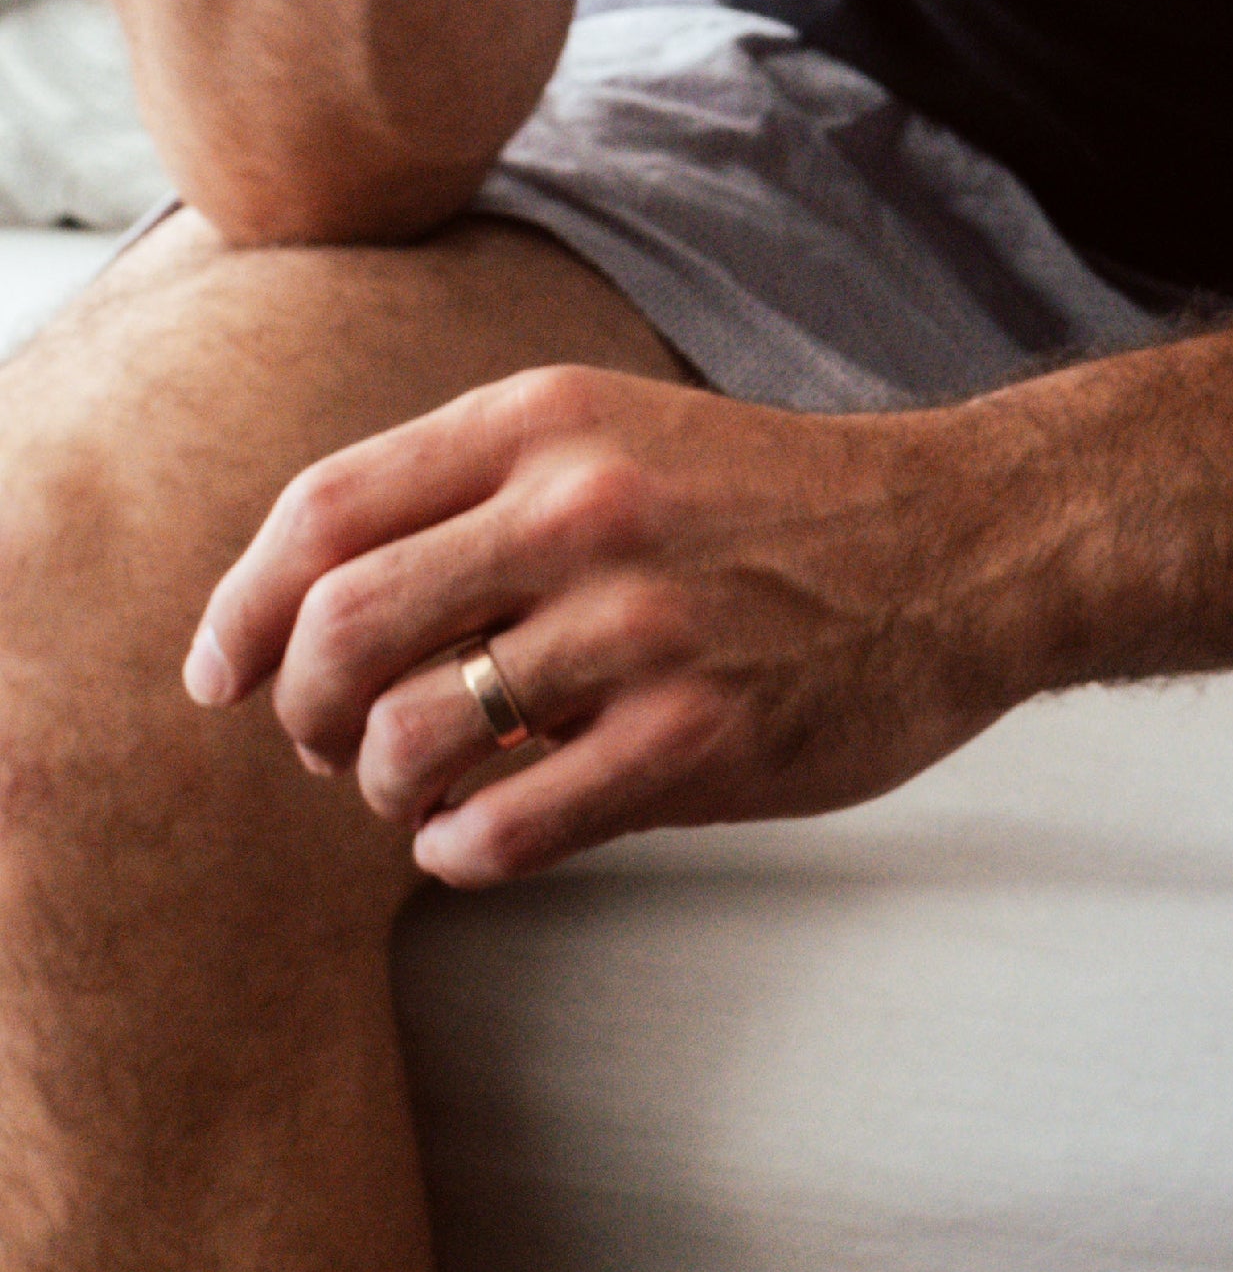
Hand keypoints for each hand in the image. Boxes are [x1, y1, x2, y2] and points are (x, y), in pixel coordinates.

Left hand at [181, 367, 1021, 885]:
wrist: (970, 544)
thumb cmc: (780, 507)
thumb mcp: (628, 439)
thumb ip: (483, 498)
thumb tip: (309, 615)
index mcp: (555, 420)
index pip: (323, 513)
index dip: (241, 609)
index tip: (224, 673)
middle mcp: (585, 507)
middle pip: (338, 633)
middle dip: (300, 715)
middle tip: (327, 745)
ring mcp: (642, 623)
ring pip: (406, 741)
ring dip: (382, 792)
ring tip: (424, 792)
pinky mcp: (695, 733)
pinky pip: (502, 828)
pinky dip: (461, 851)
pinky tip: (488, 834)